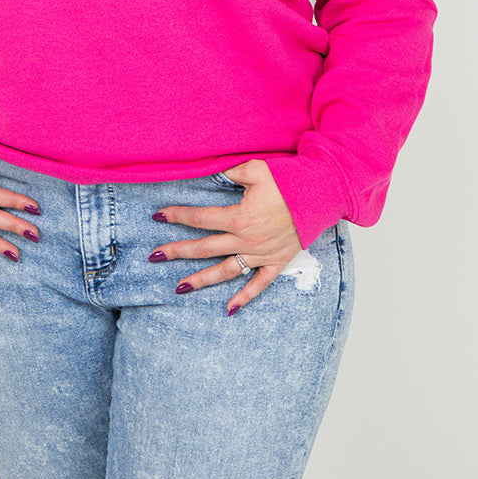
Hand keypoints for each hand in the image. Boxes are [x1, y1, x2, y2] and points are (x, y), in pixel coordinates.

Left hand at [150, 159, 301, 314]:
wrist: (322, 194)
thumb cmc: (289, 179)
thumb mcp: (256, 169)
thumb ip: (229, 172)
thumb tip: (210, 171)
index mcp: (239, 217)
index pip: (200, 218)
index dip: (177, 216)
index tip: (159, 216)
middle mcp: (247, 240)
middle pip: (205, 248)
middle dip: (178, 251)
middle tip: (155, 256)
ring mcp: (262, 254)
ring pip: (225, 271)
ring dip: (201, 280)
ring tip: (178, 287)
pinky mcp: (277, 262)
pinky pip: (259, 285)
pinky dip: (244, 297)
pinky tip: (228, 309)